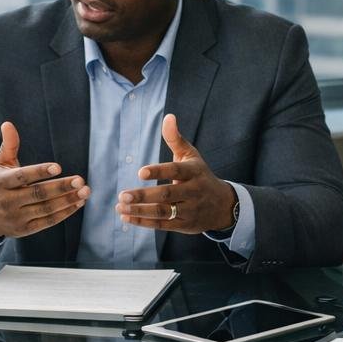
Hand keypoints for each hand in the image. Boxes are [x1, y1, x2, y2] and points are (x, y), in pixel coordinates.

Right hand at [0, 122, 89, 240]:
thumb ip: (9, 145)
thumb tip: (8, 124)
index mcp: (1, 182)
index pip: (22, 177)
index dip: (39, 172)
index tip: (58, 167)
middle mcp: (7, 201)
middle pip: (37, 194)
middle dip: (60, 187)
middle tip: (80, 180)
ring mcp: (16, 217)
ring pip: (45, 209)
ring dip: (67, 201)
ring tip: (85, 191)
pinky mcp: (25, 229)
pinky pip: (48, 221)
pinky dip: (64, 213)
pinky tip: (78, 203)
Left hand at [116, 114, 236, 232]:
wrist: (222, 205)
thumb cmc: (200, 176)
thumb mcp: (191, 156)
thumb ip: (176, 138)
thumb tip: (168, 116)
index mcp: (194, 172)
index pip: (176, 171)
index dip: (159, 172)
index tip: (140, 172)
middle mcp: (193, 192)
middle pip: (167, 195)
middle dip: (144, 196)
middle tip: (123, 195)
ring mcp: (189, 210)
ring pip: (163, 212)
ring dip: (140, 211)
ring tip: (120, 207)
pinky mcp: (184, 225)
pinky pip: (162, 225)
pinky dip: (143, 222)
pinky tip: (127, 217)